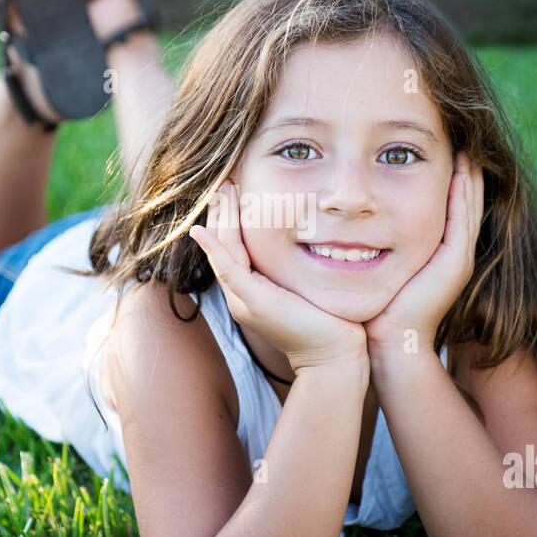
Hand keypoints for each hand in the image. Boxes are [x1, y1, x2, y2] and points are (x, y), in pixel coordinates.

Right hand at [188, 180, 367, 372]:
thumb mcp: (307, 287)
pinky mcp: (253, 301)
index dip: (231, 218)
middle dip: (222, 211)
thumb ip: (297, 268)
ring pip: (223, 251)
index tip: (233, 189)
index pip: (235, 246)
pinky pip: (228, 268)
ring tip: (219, 190)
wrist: (334, 355)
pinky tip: (202, 230)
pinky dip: (214, 248)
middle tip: (223, 180)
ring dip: (218, 219)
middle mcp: (241, 295)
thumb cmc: (329, 321)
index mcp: (253, 289)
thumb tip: (312, 240)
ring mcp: (243, 299)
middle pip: (224, 245)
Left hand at [364, 150, 484, 357]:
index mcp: (434, 248)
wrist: (386, 342)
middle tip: (457, 132)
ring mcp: (458, 256)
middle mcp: (451, 250)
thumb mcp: (371, 262)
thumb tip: (339, 208)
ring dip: (467, 172)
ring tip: (463, 142)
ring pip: (468, 203)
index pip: (444, 200)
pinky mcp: (456, 262)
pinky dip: (463, 191)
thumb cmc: (371, 306)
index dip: (441, 171)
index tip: (429, 143)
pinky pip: (463, 218)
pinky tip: (460, 167)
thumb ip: (366, 237)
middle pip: (462, 197)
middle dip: (459, 166)